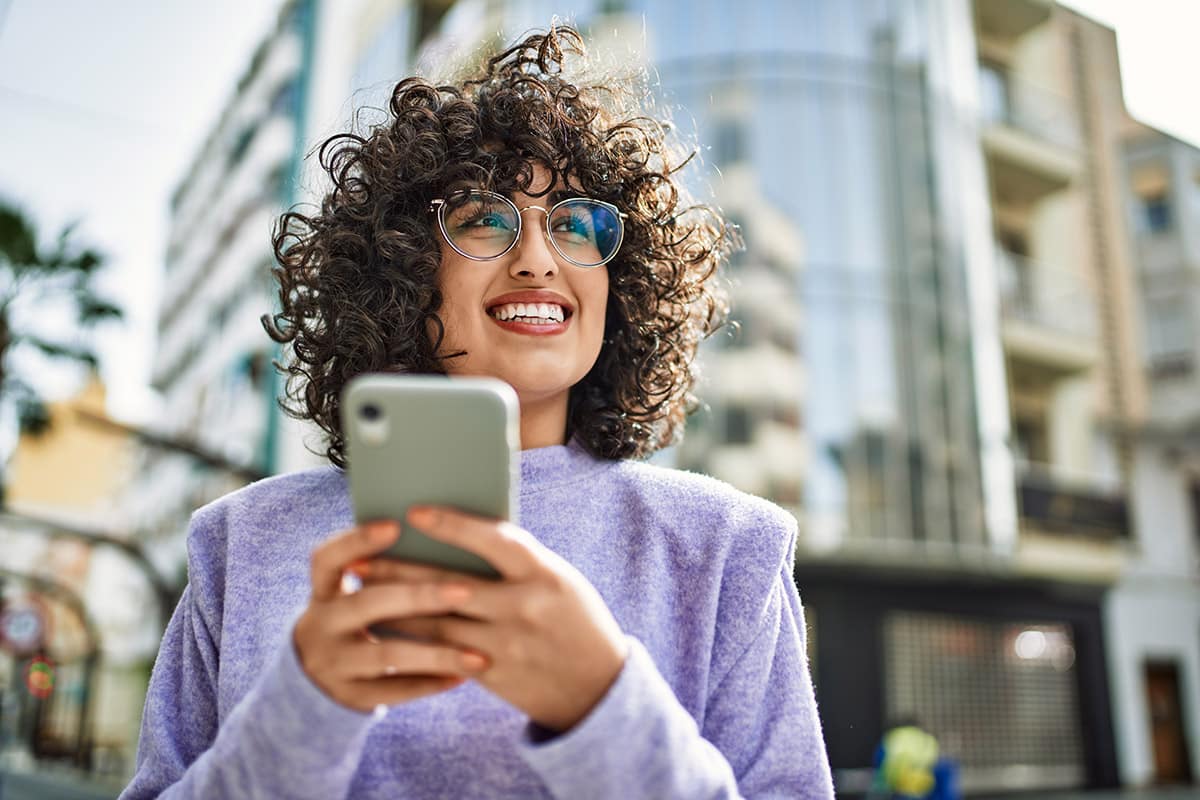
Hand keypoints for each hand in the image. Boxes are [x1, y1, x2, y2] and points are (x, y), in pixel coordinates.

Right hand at [292, 521, 490, 712]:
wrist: (318, 684)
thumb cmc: (360, 621)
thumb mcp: (354, 595)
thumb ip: (386, 573)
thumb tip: (449, 538)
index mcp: (324, 590)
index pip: (328, 558)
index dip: (357, 540)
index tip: (396, 525)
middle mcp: (320, 625)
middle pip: (367, 603)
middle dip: (419, 595)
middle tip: (467, 591)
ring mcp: (332, 664)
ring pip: (388, 654)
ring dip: (437, 652)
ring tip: (480, 653)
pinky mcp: (350, 697)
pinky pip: (396, 690)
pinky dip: (432, 682)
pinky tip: (465, 674)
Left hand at [368, 506, 628, 732]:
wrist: (597, 687)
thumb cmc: (574, 619)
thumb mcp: (558, 580)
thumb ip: (516, 563)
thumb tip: (459, 537)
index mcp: (544, 573)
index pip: (493, 540)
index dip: (453, 525)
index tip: (414, 512)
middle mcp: (523, 607)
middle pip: (449, 584)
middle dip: (399, 571)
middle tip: (360, 558)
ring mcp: (506, 643)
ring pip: (436, 622)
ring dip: (393, 606)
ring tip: (361, 590)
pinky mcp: (492, 672)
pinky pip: (442, 653)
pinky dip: (411, 639)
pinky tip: (384, 627)